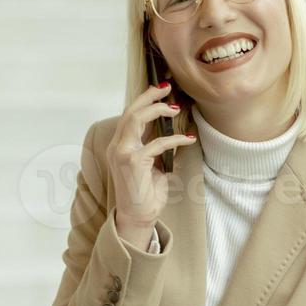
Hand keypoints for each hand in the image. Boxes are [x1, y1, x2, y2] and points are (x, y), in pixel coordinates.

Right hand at [108, 82, 194, 233]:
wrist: (138, 217)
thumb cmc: (145, 193)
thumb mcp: (151, 165)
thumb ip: (153, 148)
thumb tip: (170, 134)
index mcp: (119, 146)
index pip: (129, 115)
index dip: (144, 100)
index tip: (160, 90)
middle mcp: (117, 147)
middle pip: (130, 111)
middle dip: (149, 96)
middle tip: (167, 88)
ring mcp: (123, 154)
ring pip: (136, 119)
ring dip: (157, 110)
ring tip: (175, 108)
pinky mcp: (134, 162)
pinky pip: (157, 143)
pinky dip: (174, 139)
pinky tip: (188, 139)